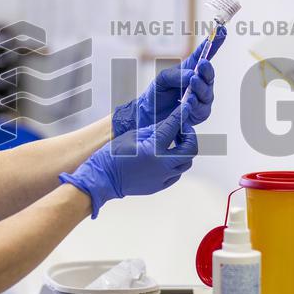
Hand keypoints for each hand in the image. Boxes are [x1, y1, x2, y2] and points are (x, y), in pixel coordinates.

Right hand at [61, 107, 196, 218]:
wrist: (103, 179)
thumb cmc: (113, 156)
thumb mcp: (132, 136)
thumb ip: (153, 130)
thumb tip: (166, 125)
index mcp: (154, 148)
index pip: (174, 127)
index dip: (181, 115)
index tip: (186, 108)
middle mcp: (162, 164)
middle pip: (190, 149)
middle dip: (189, 136)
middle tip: (181, 129)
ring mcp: (163, 177)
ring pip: (186, 163)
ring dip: (184, 151)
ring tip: (174, 143)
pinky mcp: (160, 185)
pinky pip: (176, 174)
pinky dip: (176, 163)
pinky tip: (167, 157)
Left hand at [112, 27, 225, 136]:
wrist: (147, 115)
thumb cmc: (155, 93)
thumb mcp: (162, 79)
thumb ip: (176, 75)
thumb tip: (192, 75)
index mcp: (190, 69)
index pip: (204, 54)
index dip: (215, 43)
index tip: (222, 31)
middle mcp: (199, 84)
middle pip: (210, 75)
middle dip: (207, 70)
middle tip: (202, 65)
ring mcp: (200, 99)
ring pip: (208, 93)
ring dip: (201, 87)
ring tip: (192, 83)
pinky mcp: (198, 114)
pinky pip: (202, 109)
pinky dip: (196, 105)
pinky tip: (189, 101)